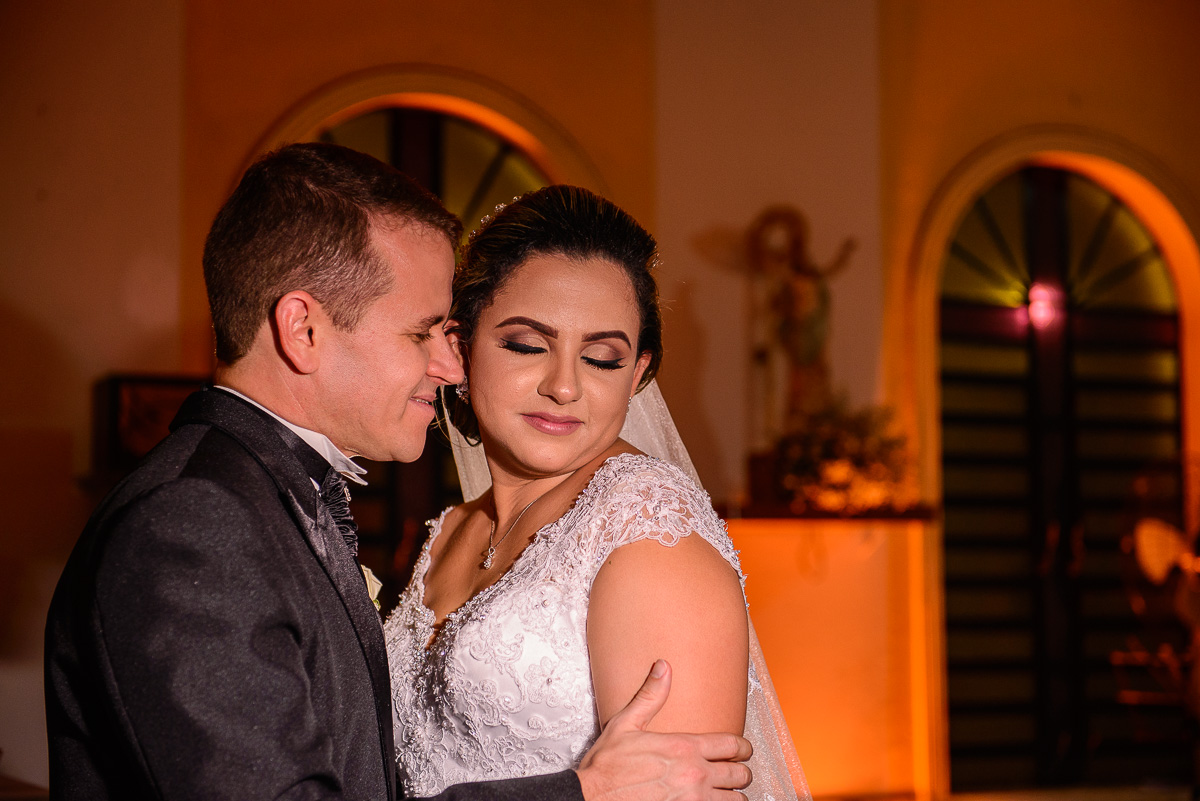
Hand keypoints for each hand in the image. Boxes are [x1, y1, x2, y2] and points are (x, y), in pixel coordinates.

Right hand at [576, 660, 752, 800]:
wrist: (593, 798)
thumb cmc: (607, 767)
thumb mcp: (626, 724)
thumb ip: (650, 696)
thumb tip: (663, 667)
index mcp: (684, 748)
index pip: (732, 745)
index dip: (743, 747)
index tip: (742, 750)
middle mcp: (694, 775)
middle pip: (739, 774)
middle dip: (741, 773)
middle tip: (736, 772)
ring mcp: (693, 800)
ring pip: (735, 800)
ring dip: (732, 796)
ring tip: (725, 793)